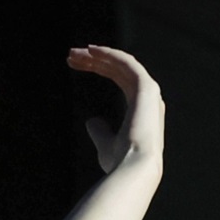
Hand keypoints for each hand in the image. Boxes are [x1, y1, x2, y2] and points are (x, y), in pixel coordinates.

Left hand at [67, 44, 163, 170]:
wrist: (133, 168)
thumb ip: (100, 132)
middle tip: (70, 55)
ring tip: (74, 53)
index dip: (98, 69)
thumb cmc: (120, 163)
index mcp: (141, 110)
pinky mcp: (147, 88)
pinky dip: (111, 54)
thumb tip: (90, 121)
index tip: (74, 65)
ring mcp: (149, 93)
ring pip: (122, 64)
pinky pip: (127, 63)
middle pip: (118, 70)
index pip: (119, 80)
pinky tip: (91, 50)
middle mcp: (148, 99)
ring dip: (100, 55)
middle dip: (95, 60)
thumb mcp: (104, 145)